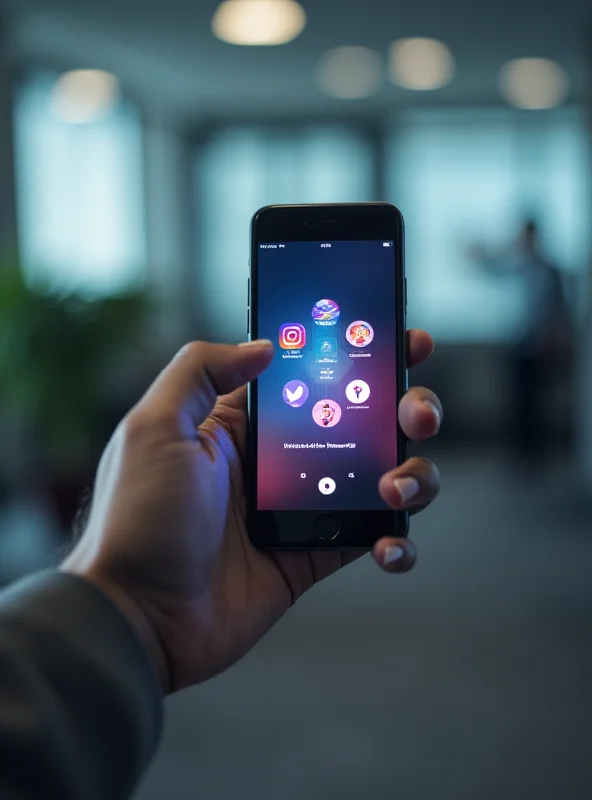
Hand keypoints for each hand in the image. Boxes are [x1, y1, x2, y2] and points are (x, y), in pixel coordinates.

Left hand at [62, 332, 440, 693]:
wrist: (140, 616)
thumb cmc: (138, 520)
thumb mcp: (155, 429)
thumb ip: (201, 371)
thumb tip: (263, 345)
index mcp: (243, 423)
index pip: (313, 375)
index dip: (360, 355)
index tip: (403, 341)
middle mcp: (279, 459)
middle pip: (362, 420)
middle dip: (404, 408)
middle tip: (414, 414)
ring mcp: (302, 507)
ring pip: (381, 476)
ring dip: (413, 474)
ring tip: (397, 486)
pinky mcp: (314, 553)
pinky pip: (372, 537)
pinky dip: (398, 540)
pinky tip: (388, 544)